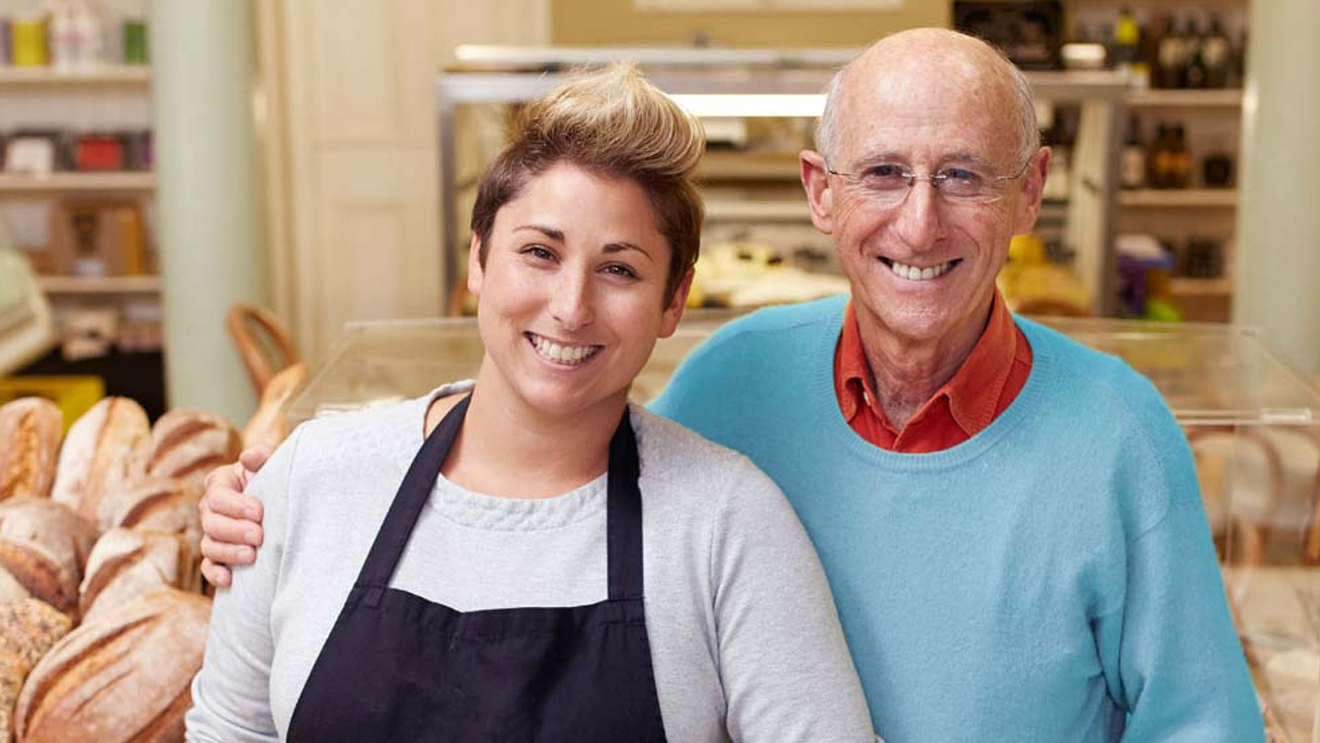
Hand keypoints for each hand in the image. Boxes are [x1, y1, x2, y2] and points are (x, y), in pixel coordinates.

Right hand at [199, 446, 270, 587]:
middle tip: (259, 536)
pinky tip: (230, 579)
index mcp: (220, 483)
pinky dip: (215, 574)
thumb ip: (263, 456)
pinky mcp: (218, 556)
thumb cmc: (276, 478)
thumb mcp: (272, 464)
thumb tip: (250, 456)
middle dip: (234, 530)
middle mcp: (211, 509)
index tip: (259, 512)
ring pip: (209, 546)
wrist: (284, 501)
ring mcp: (213, 534)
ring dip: (228, 552)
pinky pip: (208, 567)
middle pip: (211, 522)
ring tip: (251, 556)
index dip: (236, 505)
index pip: (218, 496)